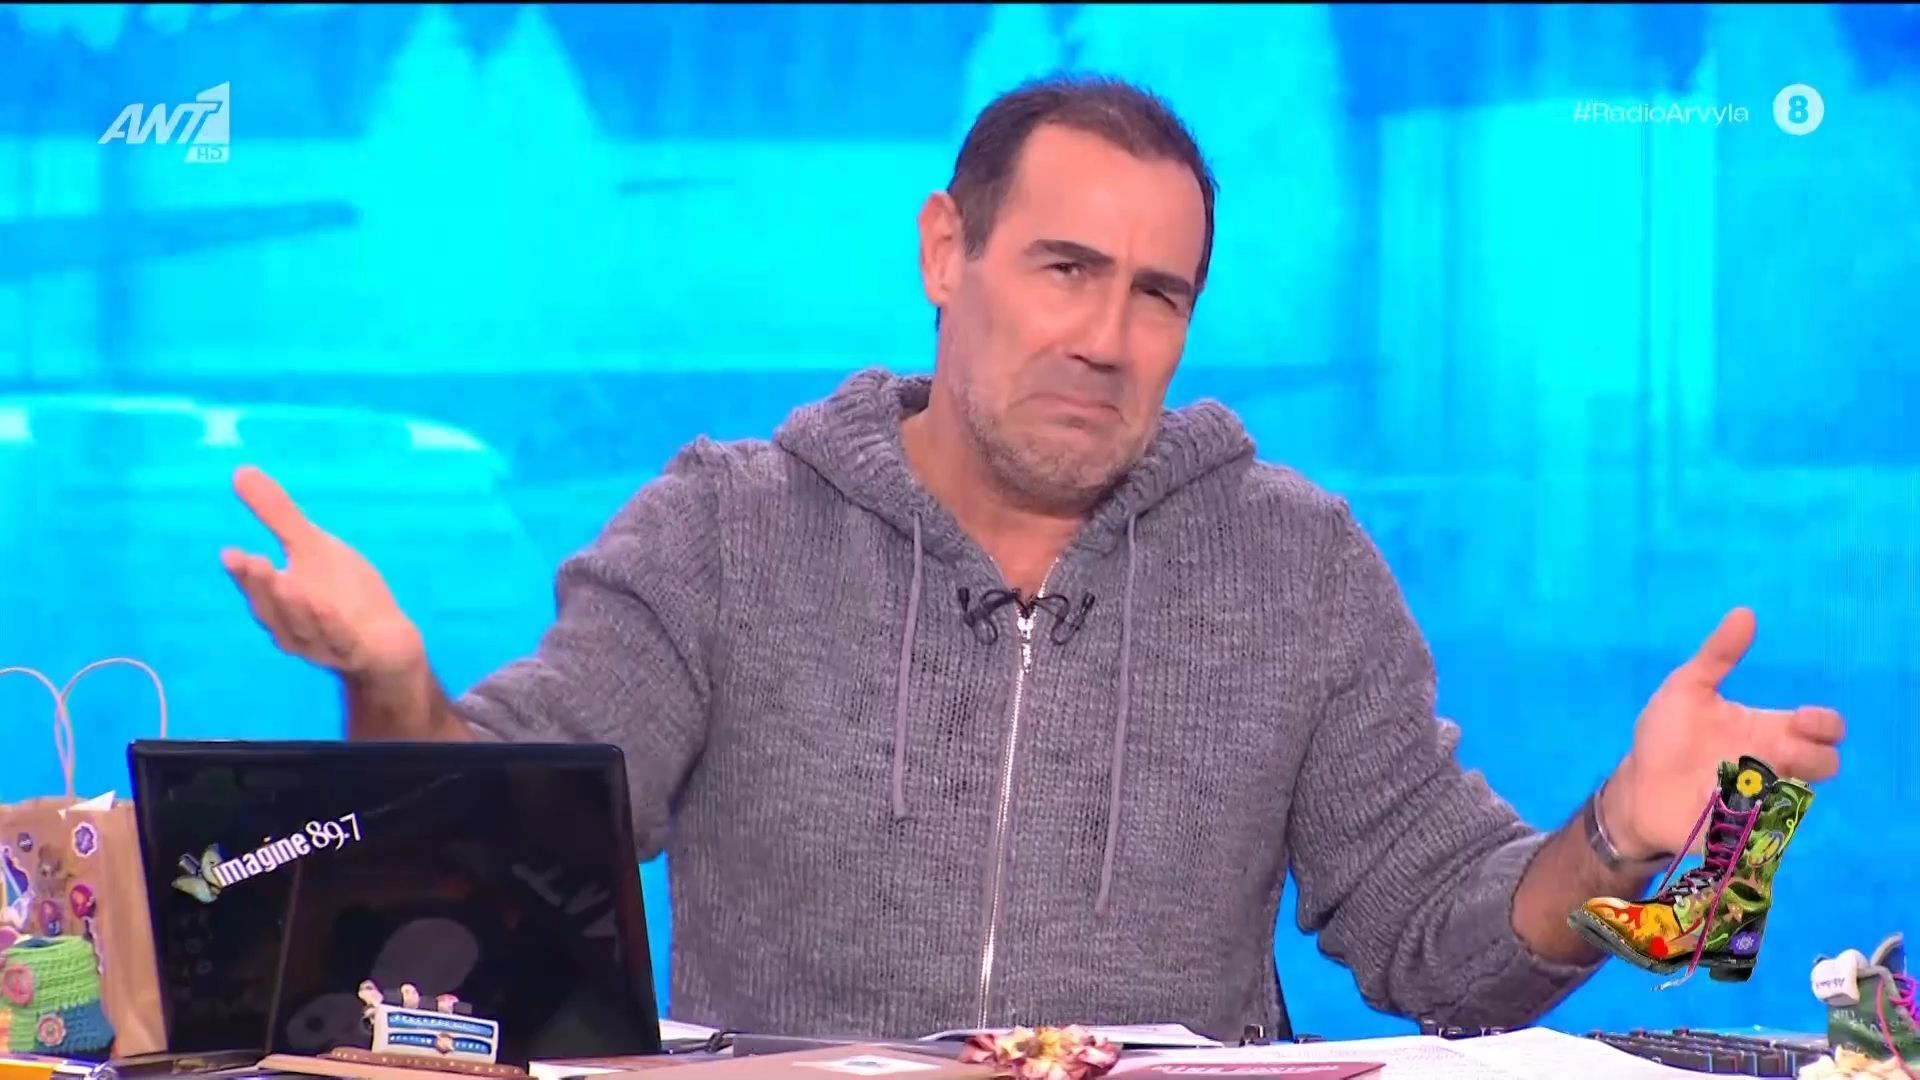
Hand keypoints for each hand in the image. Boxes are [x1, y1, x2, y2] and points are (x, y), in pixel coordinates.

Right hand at [221, 465, 425, 680]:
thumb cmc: (343, 591)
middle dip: (262, 587)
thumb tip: (241, 471)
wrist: (385, 640)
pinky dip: (332, 626)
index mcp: (279, 602)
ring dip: (293, 606)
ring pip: (302, 628)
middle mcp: (294, 628)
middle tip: (252, 562)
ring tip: (287, 581)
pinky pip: (340, 642)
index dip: (244, 574)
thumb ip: (278, 514)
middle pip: (273, 610)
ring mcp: (323, 644)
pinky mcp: (355, 653)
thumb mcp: (312, 547)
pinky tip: (328, 607)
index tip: (231, 553)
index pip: (256, 588)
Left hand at [1602, 607, 1843, 858]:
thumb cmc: (1666, 736)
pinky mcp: (1745, 830)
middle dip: (1811, 758)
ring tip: (1739, 781)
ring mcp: (1763, 799)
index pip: (1823, 728)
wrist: (1636, 786)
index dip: (1825, 725)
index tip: (1803, 721)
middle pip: (1825, 764)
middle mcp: (1773, 764)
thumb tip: (1745, 612)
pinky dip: (1749, 817)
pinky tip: (1720, 805)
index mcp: (1768, 729)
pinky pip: (1769, 830)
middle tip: (1775, 753)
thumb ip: (1717, 654)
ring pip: (1802, 799)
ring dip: (1777, 787)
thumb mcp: (1687, 688)